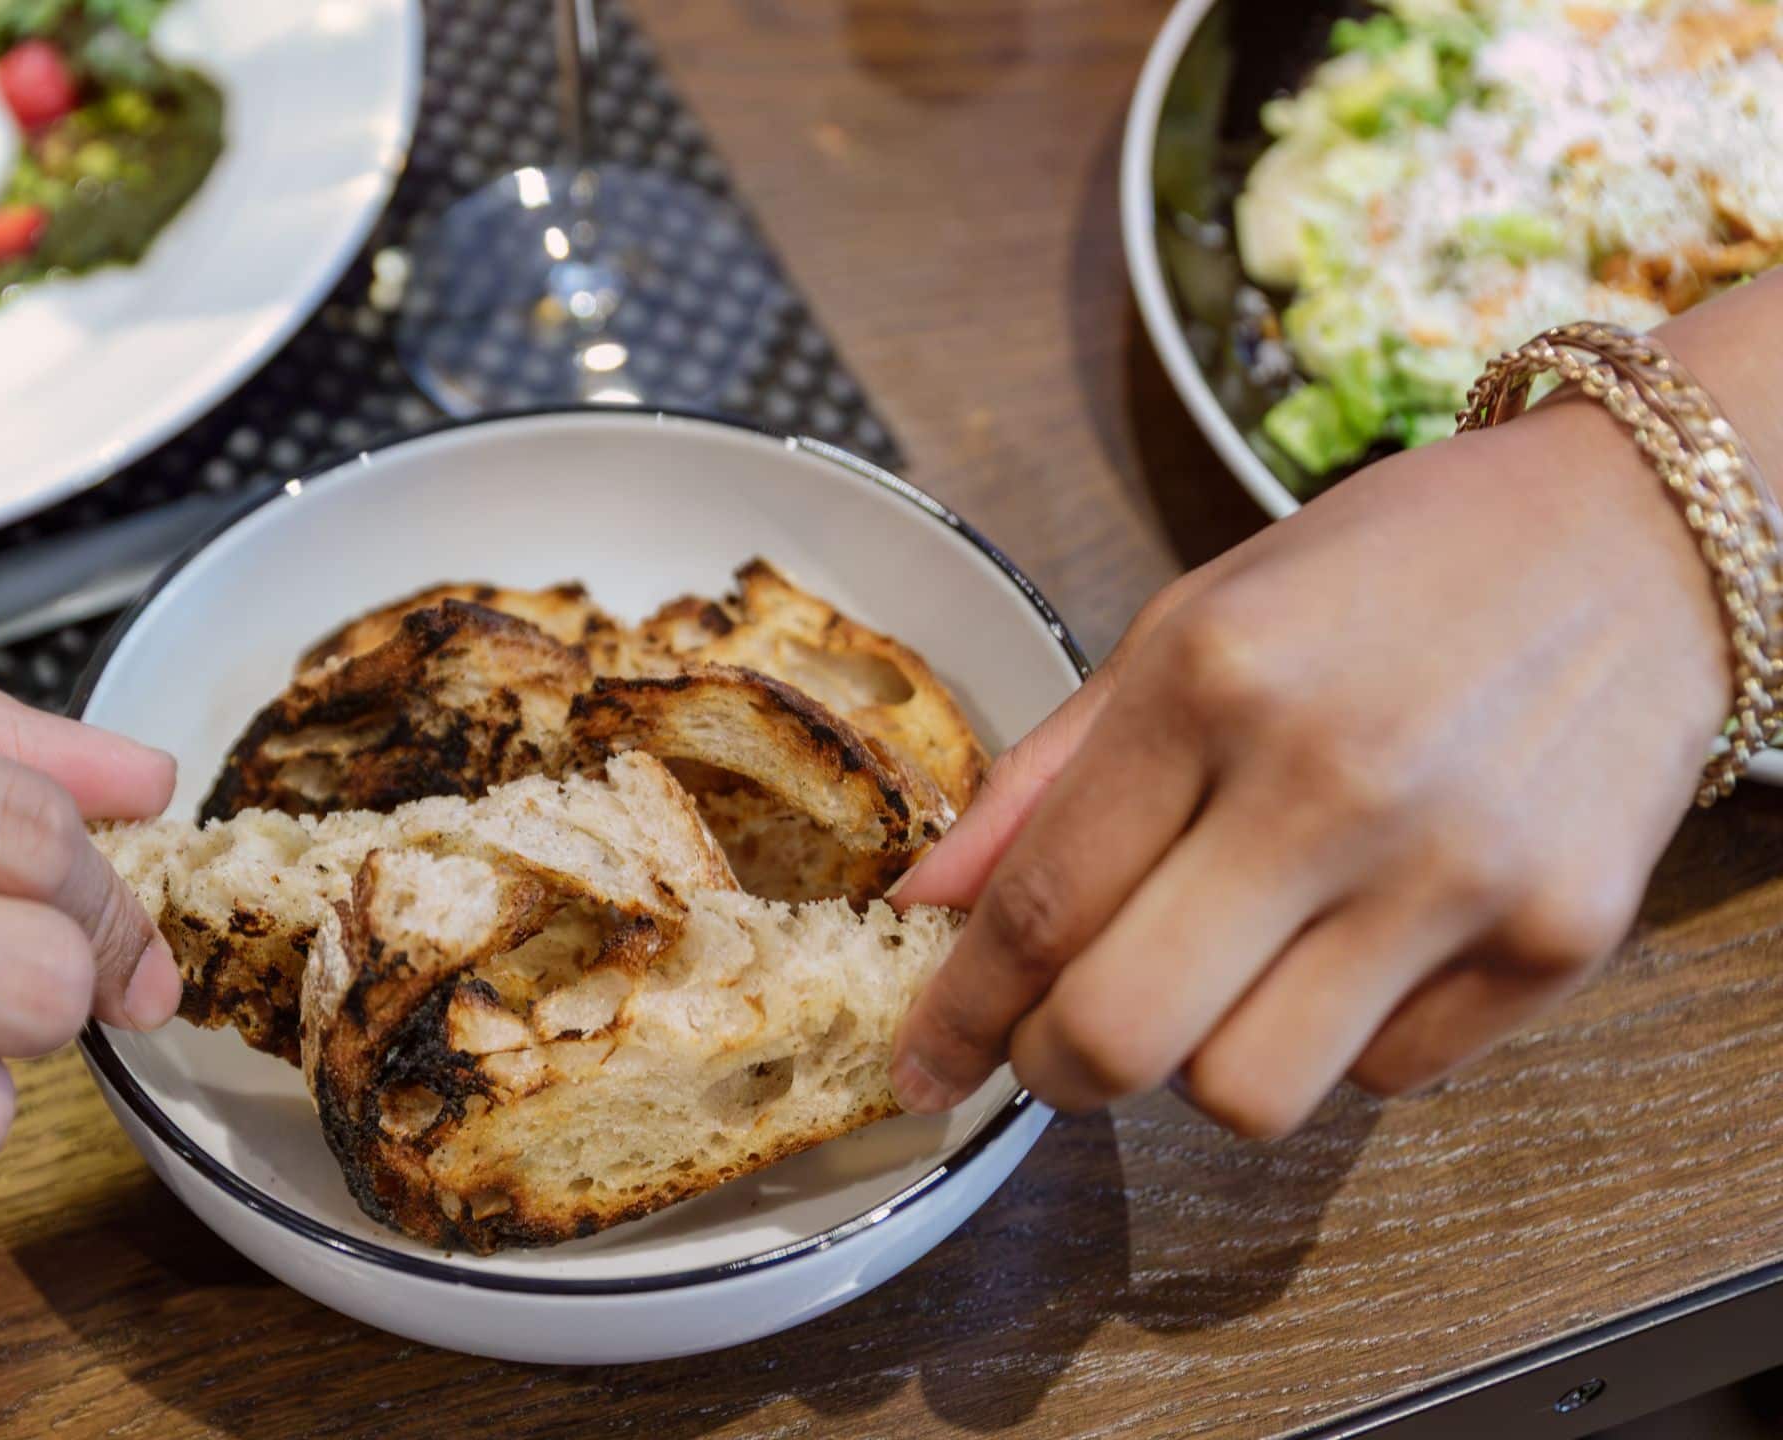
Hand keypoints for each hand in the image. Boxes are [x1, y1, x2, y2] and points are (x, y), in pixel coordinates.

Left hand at [887, 397, 1731, 1136]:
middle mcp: (1329, 783)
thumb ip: (1047, 778)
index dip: (960, 1014)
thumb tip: (925, 908)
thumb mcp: (1188, 624)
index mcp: (1210, 683)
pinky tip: (1354, 944)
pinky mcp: (1561, 936)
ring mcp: (1455, 870)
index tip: (921, 1068)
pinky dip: (1339, 1041)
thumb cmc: (1386, 572)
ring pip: (1248, 1095)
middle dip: (1055, 1071)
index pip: (1040, 906)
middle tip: (1053, 1049)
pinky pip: (1385, 1078)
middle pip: (1123, 1034)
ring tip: (1223, 976)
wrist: (1636, 533)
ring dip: (1200, 1066)